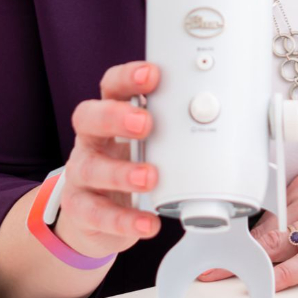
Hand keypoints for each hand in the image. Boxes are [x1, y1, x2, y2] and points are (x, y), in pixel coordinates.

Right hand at [57, 61, 162, 259]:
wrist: (98, 215)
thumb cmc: (132, 165)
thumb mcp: (150, 141)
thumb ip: (173, 127)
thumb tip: (217, 116)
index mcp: (110, 115)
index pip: (111, 87)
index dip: (127, 77)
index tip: (151, 74)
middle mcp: (91, 140)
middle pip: (89, 117)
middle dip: (116, 116)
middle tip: (145, 122)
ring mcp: (82, 175)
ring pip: (90, 167)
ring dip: (121, 172)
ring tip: (150, 177)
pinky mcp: (80, 209)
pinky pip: (97, 214)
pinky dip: (124, 219)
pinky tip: (147, 222)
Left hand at [197, 161, 297, 291]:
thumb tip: (277, 238)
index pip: (263, 215)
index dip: (235, 237)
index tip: (211, 250)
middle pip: (265, 230)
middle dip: (232, 250)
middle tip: (204, 267)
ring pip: (282, 242)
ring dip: (251, 262)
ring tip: (223, 276)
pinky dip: (290, 272)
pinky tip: (273, 282)